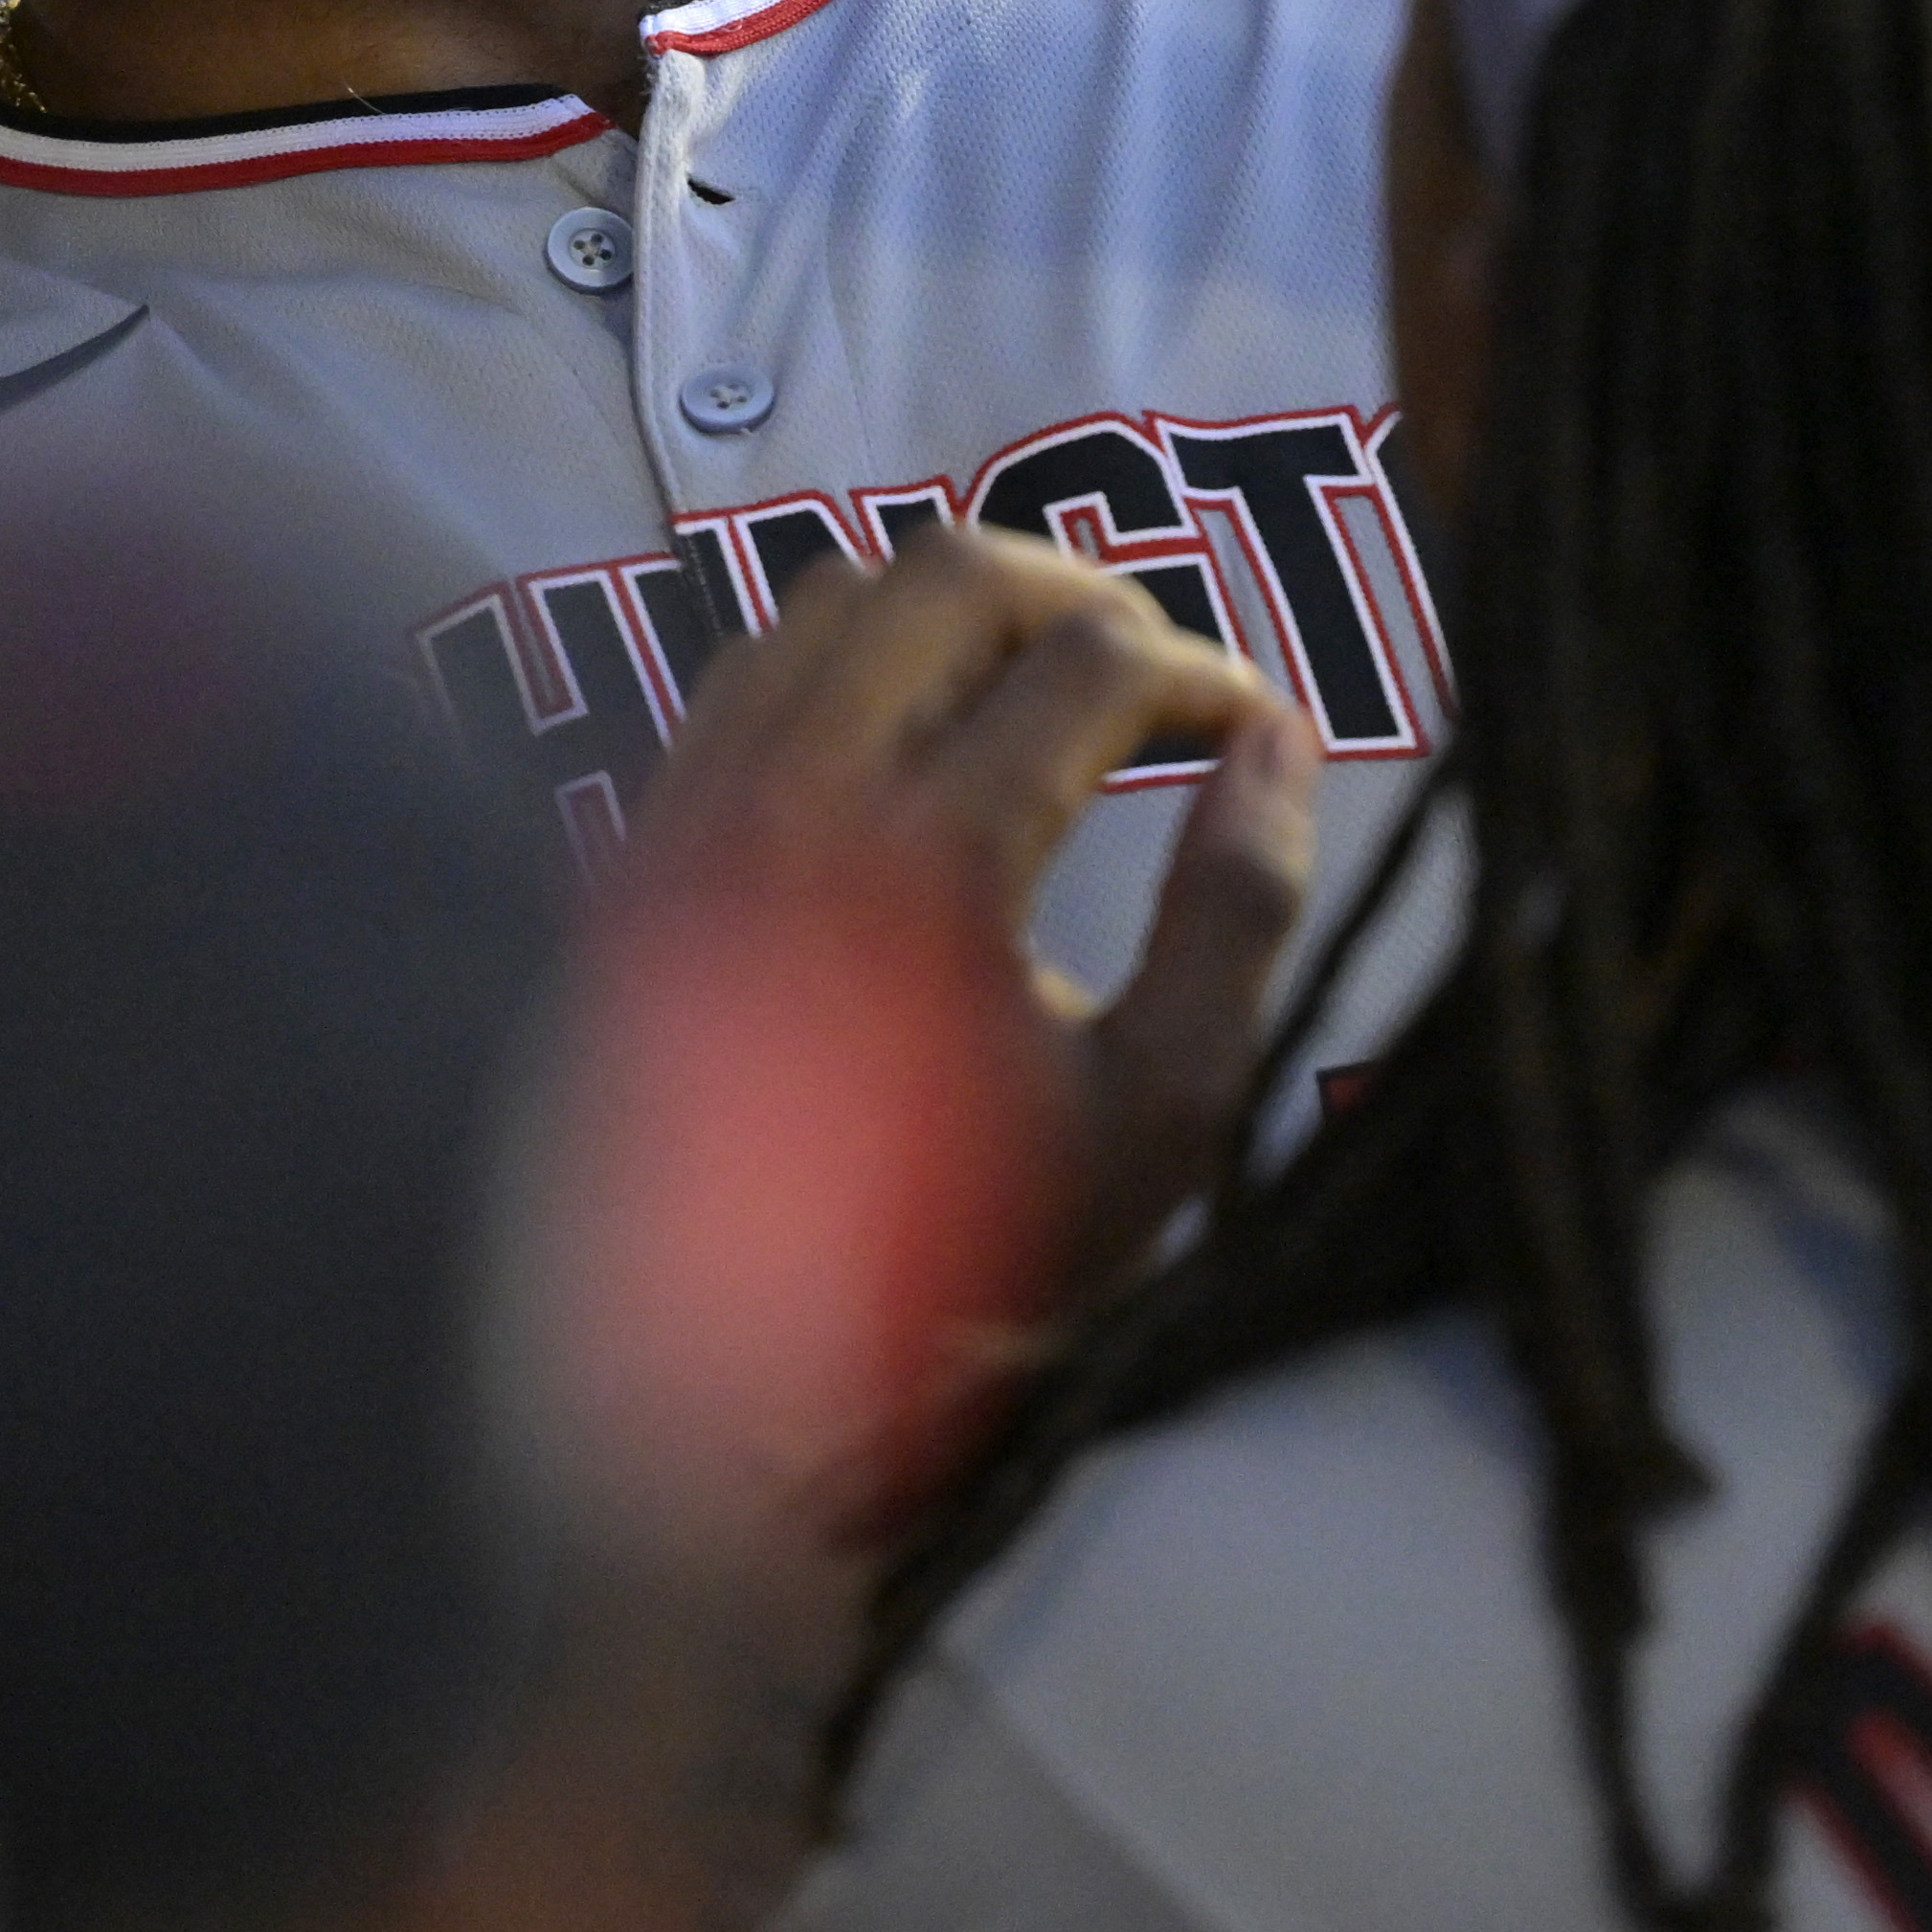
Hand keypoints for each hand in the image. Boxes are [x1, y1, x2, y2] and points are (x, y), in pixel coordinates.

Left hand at [645, 528, 1320, 1301]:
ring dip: (966, 609)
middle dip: (1089, 596)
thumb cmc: (975, 1249)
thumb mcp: (1160, 1110)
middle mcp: (792, 801)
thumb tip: (1282, 738)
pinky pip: (754, 657)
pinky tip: (923, 725)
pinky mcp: (648, 830)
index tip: (1257, 726)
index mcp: (927, 868)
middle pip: (957, 574)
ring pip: (841, 588)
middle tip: (1163, 676)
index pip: (1095, 666)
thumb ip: (1237, 914)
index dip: (1206, 672)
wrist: (738, 1357)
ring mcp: (699, 804)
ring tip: (1053, 686)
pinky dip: (853, 647)